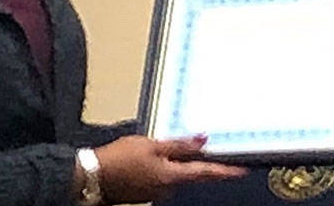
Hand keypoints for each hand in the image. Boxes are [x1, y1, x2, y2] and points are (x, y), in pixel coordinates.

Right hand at [94, 135, 247, 203]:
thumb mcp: (152, 145)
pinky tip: (143, 159)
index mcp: (171, 177)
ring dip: (170, 161)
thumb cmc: (118, 160)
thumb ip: (180, 145)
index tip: (242, 171)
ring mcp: (155, 192)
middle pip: (189, 173)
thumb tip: (203, 141)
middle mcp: (166, 189)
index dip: (226, 171)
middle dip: (189, 159)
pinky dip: (158, 167)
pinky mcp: (144, 192)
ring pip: (172, 174)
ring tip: (149, 149)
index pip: (206, 173)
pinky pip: (159, 177)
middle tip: (183, 143)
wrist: (91, 176)